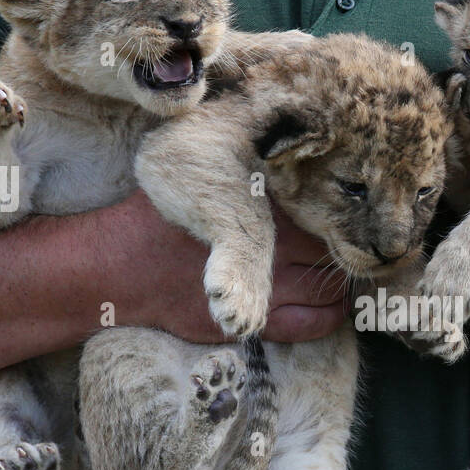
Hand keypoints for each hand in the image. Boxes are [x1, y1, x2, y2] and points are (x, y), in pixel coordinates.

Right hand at [115, 192, 347, 343]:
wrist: (122, 266)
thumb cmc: (159, 216)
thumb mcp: (202, 180)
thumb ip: (242, 174)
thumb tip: (278, 144)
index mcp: (262, 201)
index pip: (321, 205)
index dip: (335, 211)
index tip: (344, 213)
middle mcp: (273, 241)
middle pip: (330, 247)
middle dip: (341, 249)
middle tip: (347, 250)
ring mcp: (267, 283)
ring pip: (327, 287)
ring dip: (339, 285)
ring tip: (339, 278)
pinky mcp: (257, 318)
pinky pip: (311, 324)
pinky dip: (329, 319)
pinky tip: (333, 311)